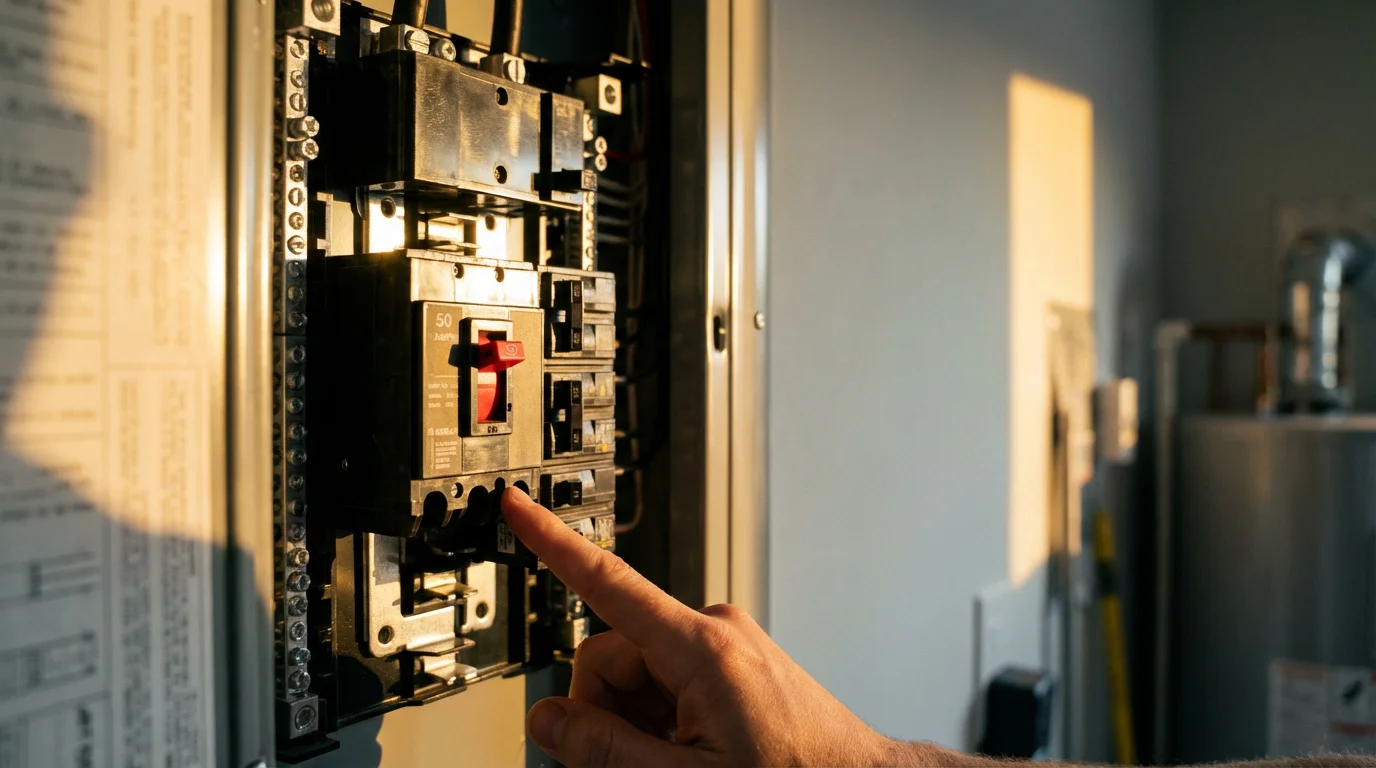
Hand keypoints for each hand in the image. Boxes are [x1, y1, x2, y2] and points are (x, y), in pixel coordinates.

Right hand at [500, 489, 952, 767]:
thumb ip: (603, 752)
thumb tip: (547, 720)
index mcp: (700, 647)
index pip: (606, 581)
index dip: (551, 541)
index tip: (517, 503)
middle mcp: (712, 631)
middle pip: (610, 655)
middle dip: (606, 714)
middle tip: (636, 766)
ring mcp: (725, 646)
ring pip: (635, 676)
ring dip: (635, 725)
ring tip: (677, 763)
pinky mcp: (732, 664)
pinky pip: (667, 683)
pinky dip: (660, 722)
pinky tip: (688, 755)